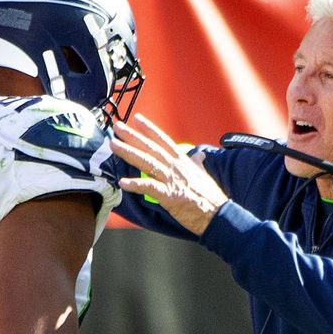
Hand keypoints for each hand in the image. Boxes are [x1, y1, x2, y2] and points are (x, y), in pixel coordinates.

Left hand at [110, 114, 228, 235]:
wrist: (218, 214)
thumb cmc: (211, 198)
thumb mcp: (204, 175)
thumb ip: (198, 164)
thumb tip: (200, 155)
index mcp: (182, 161)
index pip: (163, 140)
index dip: (149, 129)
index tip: (136, 119)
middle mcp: (175, 167)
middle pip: (150, 147)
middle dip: (132, 136)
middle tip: (117, 127)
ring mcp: (172, 180)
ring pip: (147, 162)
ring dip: (128, 153)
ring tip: (114, 145)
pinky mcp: (169, 195)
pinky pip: (149, 187)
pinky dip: (136, 184)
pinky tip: (123, 182)